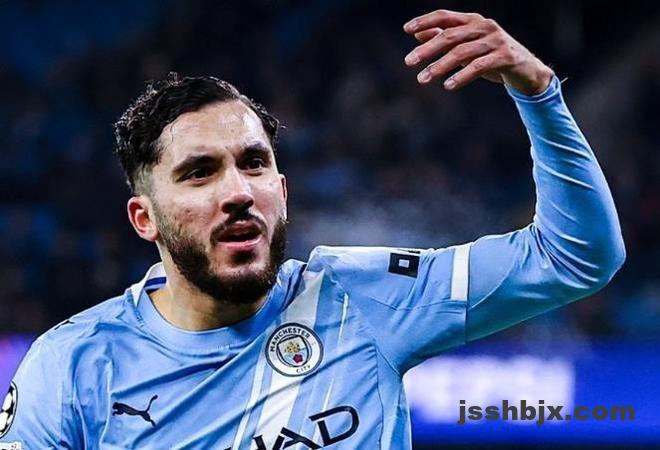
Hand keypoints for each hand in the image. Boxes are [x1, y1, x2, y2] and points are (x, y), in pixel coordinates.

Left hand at [403, 10, 553, 94]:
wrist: (527, 70)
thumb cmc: (492, 56)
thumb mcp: (466, 46)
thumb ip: (445, 38)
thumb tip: (418, 33)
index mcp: (473, 21)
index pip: (445, 16)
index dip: (425, 20)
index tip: (406, 29)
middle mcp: (484, 27)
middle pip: (450, 35)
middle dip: (427, 49)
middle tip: (408, 62)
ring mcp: (496, 41)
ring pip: (461, 52)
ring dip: (439, 66)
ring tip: (422, 79)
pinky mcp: (505, 57)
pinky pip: (479, 66)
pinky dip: (461, 76)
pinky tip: (448, 86)